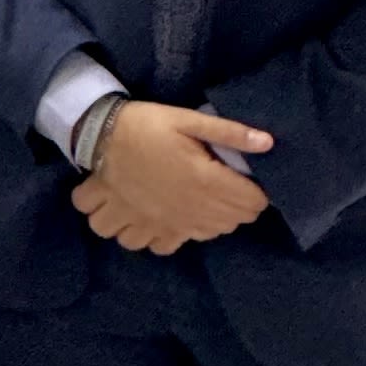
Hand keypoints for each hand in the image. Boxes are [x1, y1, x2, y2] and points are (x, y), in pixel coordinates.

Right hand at [73, 99, 273, 253]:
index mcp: (206, 183)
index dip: (256, 193)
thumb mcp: (188, 119)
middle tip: (221, 188)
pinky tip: (158, 220)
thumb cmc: (146, 125)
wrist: (97, 133)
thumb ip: (229, 132)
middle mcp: (187, 211)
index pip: (251, 204)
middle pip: (227, 224)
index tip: (247, 181)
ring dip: (197, 226)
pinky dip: (158, 238)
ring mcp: (160, 223)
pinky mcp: (137, 226)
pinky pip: (152, 246)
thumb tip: (268, 143)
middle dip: (231, 209)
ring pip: (194, 238)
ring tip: (191, 207)